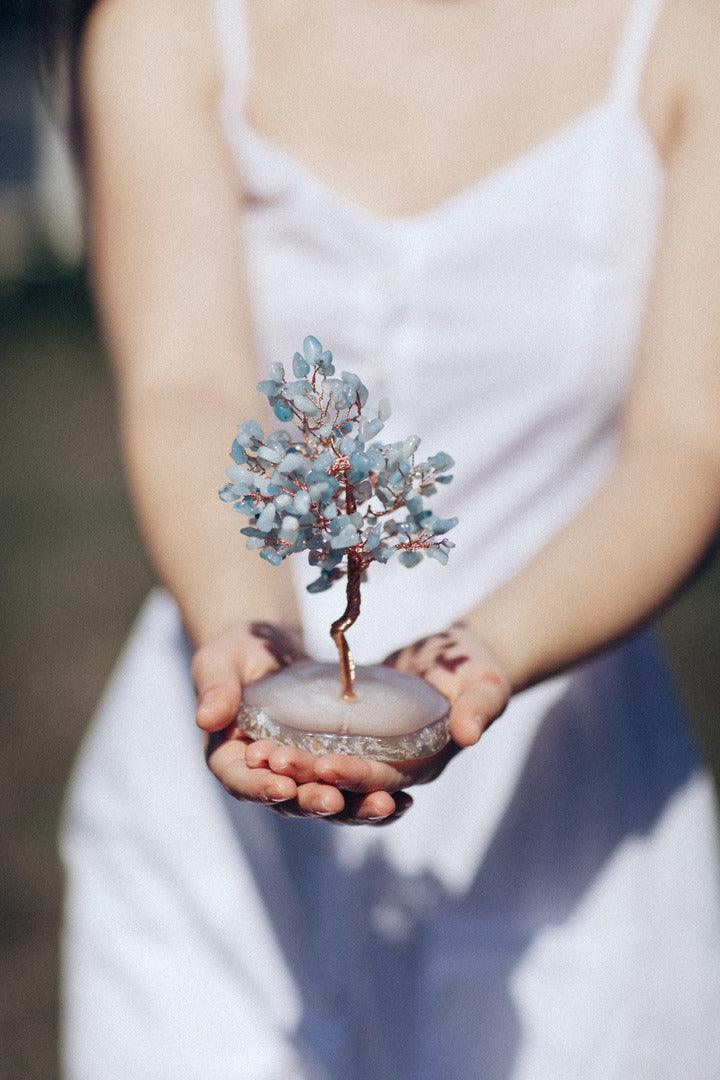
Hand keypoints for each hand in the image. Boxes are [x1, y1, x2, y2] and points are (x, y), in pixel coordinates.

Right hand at [193, 621, 411, 823]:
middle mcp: (265, 777)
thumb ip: (215, 688)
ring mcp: (300, 776)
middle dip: (312, 803)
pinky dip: (373, 797)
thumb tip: (205, 717)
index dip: (259, 787)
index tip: (281, 786)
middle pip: (288, 801)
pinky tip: (402, 799)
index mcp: (231, 758)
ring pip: (326, 803)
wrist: (269, 647)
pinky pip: (351, 789)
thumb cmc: (237, 652)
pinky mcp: (329, 767)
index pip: (241, 780)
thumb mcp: (220, 661)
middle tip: (333, 800)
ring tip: (382, 805)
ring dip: (353, 809)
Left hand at [244, 621, 511, 795]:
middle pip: (348, 784)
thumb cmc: (478, 668)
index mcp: (424, 764)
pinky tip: (267, 739)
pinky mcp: (358, 737)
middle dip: (312, 776)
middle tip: (275, 762)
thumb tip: (468, 733)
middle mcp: (395, 769)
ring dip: (296, 768)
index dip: (357, 777)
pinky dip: (298, 747)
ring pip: (329, 772)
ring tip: (262, 755)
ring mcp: (374, 755)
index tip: (325, 766)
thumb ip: (479, 706)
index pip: (386, 781)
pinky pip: (323, 748)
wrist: (464, 655)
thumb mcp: (486, 684)